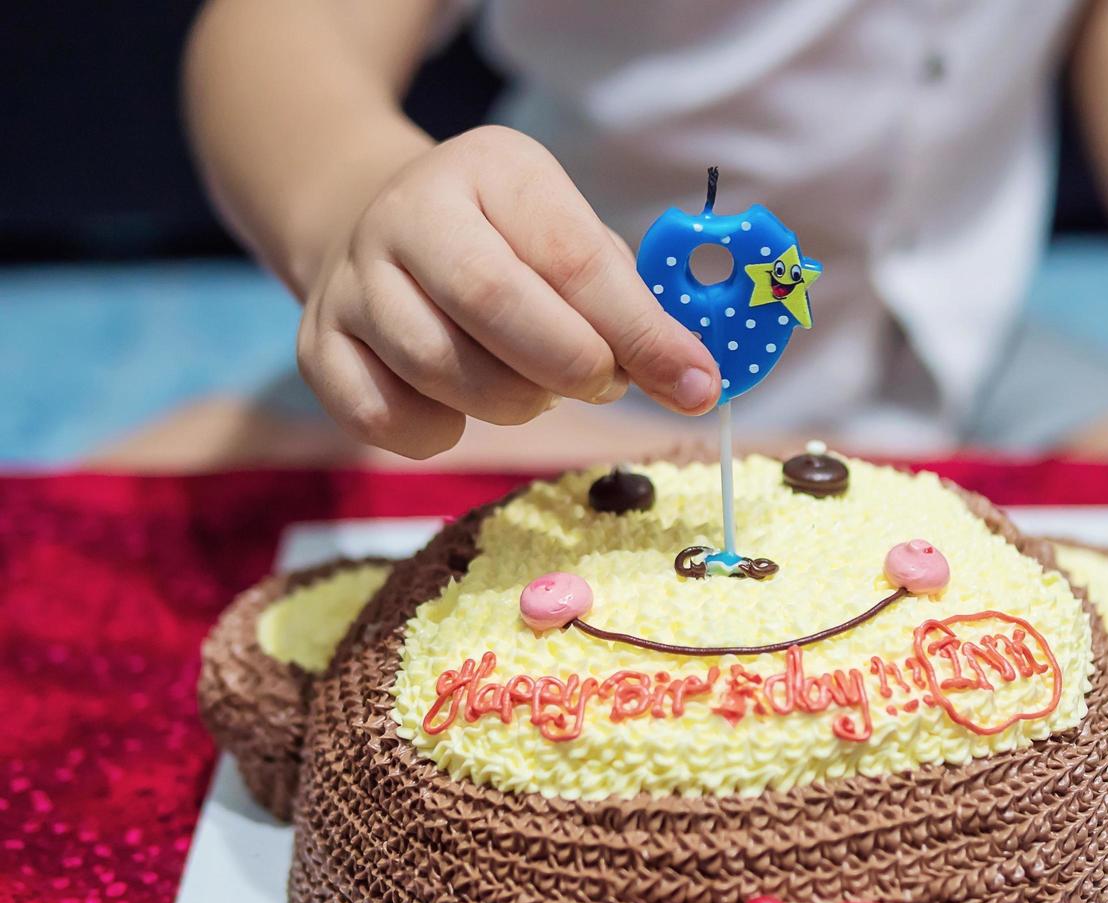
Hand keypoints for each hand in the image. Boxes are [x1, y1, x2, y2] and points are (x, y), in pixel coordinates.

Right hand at [296, 126, 719, 458]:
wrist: (374, 227)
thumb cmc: (504, 244)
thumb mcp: (567, 237)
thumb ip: (628, 304)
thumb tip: (692, 381)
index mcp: (491, 169)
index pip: (572, 256)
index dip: (640, 332)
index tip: (695, 384)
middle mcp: (408, 213)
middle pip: (493, 304)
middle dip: (569, 366)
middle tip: (600, 383)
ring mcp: (352, 281)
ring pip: (438, 369)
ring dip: (511, 402)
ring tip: (530, 384)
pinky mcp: (317, 347)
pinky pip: (384, 419)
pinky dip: (440, 432)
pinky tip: (459, 405)